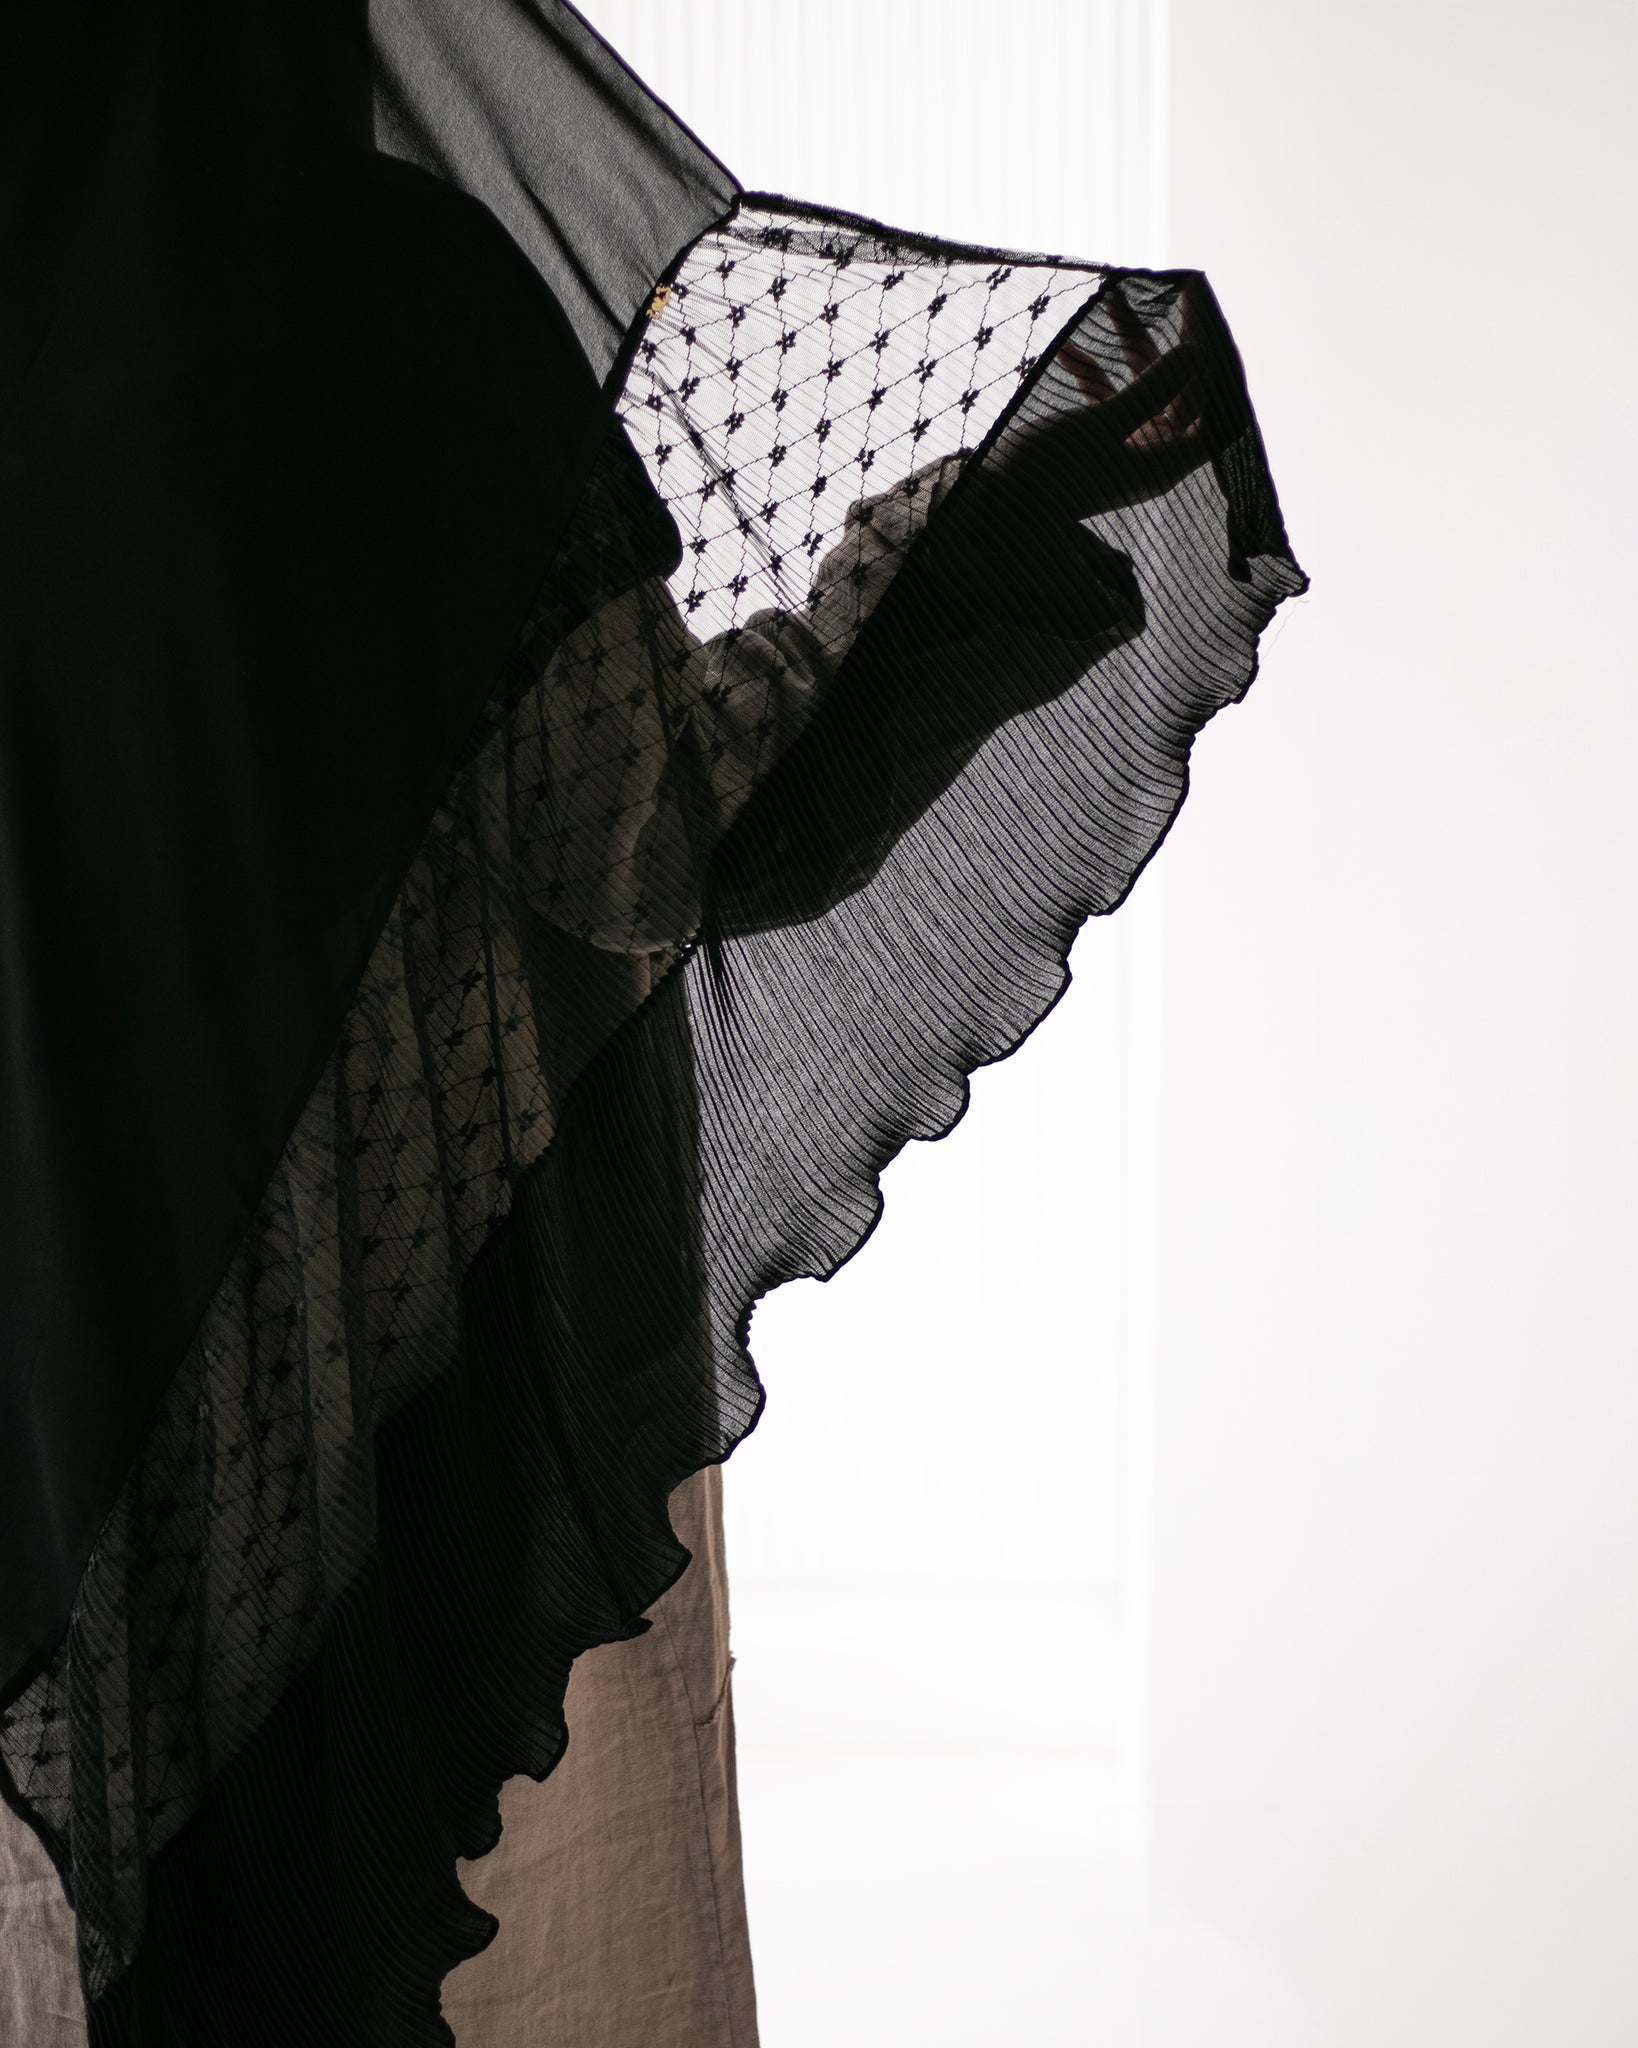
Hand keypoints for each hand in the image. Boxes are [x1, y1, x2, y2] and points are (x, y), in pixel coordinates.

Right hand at [984, 273, 1247, 519]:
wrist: (991, 505)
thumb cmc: (1046, 475)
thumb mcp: (1099, 426)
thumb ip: (1151, 390)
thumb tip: (1196, 353)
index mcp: (1166, 463)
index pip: (1218, 413)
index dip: (1223, 368)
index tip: (1211, 323)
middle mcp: (1155, 454)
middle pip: (1184, 390)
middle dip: (1172, 341)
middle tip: (1174, 290)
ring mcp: (1129, 445)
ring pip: (1144, 385)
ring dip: (1125, 346)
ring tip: (1111, 298)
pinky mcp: (1102, 439)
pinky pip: (1111, 397)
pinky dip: (1094, 373)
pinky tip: (1068, 351)